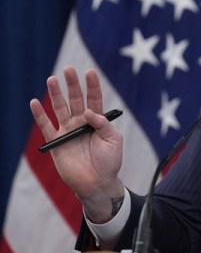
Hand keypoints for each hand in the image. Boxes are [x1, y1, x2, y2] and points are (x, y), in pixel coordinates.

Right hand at [30, 66, 123, 222]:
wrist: (97, 183)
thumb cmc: (109, 162)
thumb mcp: (114, 141)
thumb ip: (104, 124)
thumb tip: (89, 113)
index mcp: (97, 121)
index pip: (94, 99)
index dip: (92, 85)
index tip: (90, 71)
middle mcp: (81, 123)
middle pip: (76, 99)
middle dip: (72, 85)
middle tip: (68, 69)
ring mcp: (68, 131)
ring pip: (60, 108)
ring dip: (55, 94)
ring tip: (52, 79)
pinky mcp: (57, 142)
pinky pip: (46, 126)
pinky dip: (39, 115)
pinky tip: (34, 102)